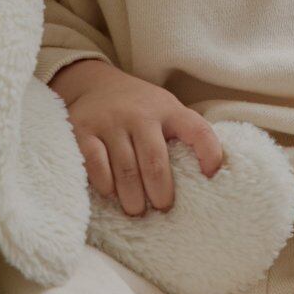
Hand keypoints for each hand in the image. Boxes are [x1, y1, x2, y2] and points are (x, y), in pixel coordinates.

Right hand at [48, 58, 222, 218]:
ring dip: (132, 196)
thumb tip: (209, 174)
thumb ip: (185, 133)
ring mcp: (110, 121)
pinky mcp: (82, 128)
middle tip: (162, 208)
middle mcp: (139, 114)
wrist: (95, 83)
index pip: (197, 130)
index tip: (211, 176)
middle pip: (155, 161)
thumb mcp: (166, 109)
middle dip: (161, 192)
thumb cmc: (140, 107)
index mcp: (167, 110)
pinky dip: (104, 183)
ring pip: (126, 168)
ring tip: (136, 210)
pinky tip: (110, 194)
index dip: (209, 153)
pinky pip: (95, 163)